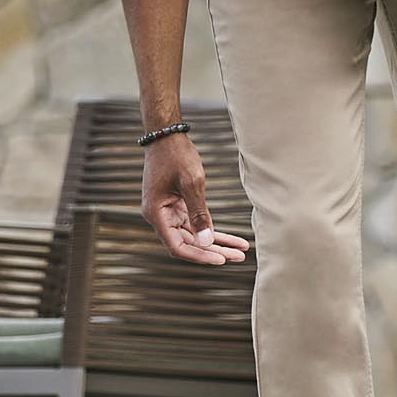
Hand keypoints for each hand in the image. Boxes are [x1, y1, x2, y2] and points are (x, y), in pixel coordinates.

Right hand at [146, 131, 244, 264]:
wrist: (167, 136)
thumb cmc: (177, 155)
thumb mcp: (192, 183)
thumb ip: (199, 214)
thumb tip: (206, 242)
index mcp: (156, 214)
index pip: (178, 246)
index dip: (200, 255)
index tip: (221, 260)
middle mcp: (159, 217)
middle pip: (188, 244)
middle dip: (214, 251)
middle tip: (239, 257)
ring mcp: (167, 213)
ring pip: (193, 236)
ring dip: (216, 243)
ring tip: (240, 251)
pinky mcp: (176, 207)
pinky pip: (195, 224)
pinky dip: (211, 230)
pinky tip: (230, 238)